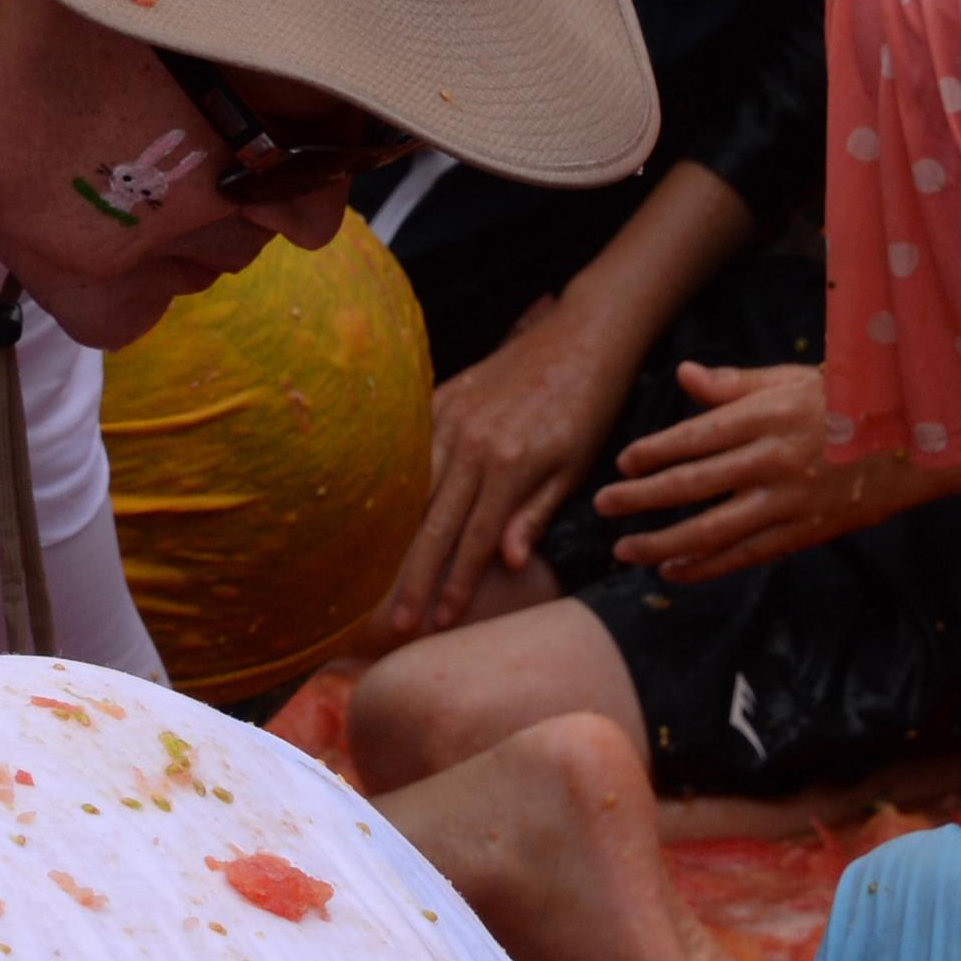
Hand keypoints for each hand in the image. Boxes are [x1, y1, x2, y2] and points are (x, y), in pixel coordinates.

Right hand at [388, 295, 639, 634]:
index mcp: (510, 466)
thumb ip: (535, 513)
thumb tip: (508, 561)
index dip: (456, 583)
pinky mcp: (441, 399)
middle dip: (414, 577)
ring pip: (413, 489)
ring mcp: (450, 418)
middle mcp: (471, 444)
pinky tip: (377, 517)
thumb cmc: (586, 409)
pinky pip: (410, 449)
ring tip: (374, 581)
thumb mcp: (574, 466)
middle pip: (434, 524)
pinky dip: (394, 486)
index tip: (439, 621)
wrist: (580, 338)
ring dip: (394, 540)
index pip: (474, 539)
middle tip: (394, 623)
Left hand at [593, 361, 937, 582]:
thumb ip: (734, 383)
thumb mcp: (794, 379)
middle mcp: (772, 460)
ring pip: (713, 529)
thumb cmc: (850, 402)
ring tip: (626, 550)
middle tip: (603, 506)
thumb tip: (682, 374)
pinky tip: (673, 572)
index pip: (695, 437)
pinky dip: (706, 567)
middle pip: (693, 484)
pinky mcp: (803, 532)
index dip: (654, 452)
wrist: (919, 444)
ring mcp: (788, 501)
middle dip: (641, 498)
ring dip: (663, 543)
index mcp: (767, 415)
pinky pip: (746, 554)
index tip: (623, 462)